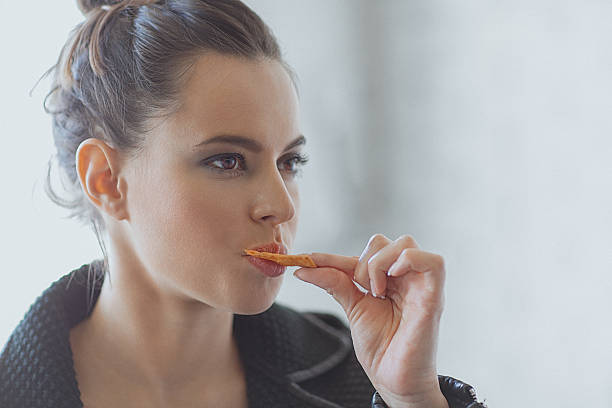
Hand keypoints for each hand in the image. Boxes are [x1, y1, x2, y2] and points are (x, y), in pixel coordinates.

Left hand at [294, 234, 447, 407]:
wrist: (393, 379)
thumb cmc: (380, 347)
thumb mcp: (352, 308)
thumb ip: (335, 283)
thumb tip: (304, 269)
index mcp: (390, 279)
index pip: (365, 252)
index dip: (334, 256)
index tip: (308, 261)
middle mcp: (407, 278)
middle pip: (387, 241)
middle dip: (366, 261)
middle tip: (363, 290)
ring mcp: (421, 285)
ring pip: (405, 244)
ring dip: (381, 263)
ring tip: (376, 292)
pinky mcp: (433, 297)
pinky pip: (434, 262)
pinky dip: (409, 261)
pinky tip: (392, 279)